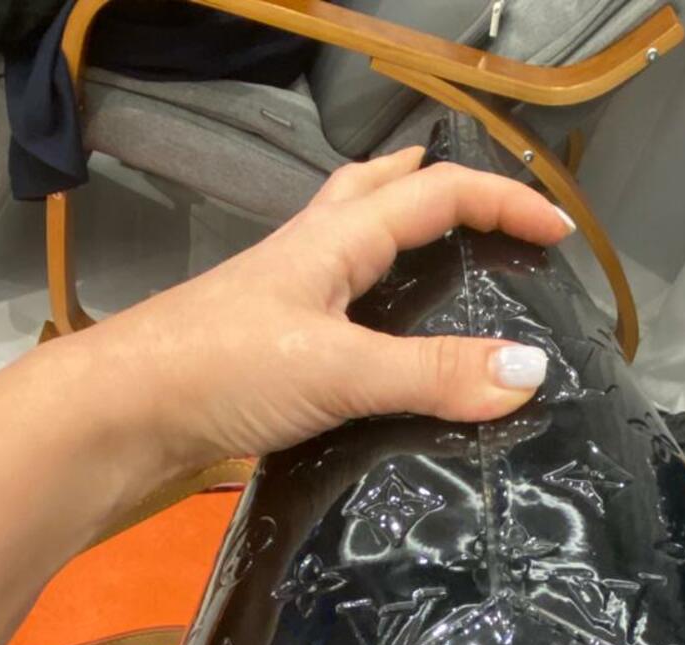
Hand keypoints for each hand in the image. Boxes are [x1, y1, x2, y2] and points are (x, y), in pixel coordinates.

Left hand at [0, 149, 571, 644]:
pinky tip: (386, 348)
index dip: (505, 201)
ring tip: (447, 264)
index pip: (439, 194)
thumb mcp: (340, 369)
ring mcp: (287, 297)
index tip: (560, 232)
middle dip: (445, 190)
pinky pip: (341, 303)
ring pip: (356, 241)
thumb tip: (531, 373)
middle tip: (493, 217)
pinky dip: (378, 303)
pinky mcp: (272, 345)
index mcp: (336, 238)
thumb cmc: (223, 370)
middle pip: (384, 191)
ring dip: (405, 235)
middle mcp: (312, 253)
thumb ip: (433, 374)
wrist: (123, 414)